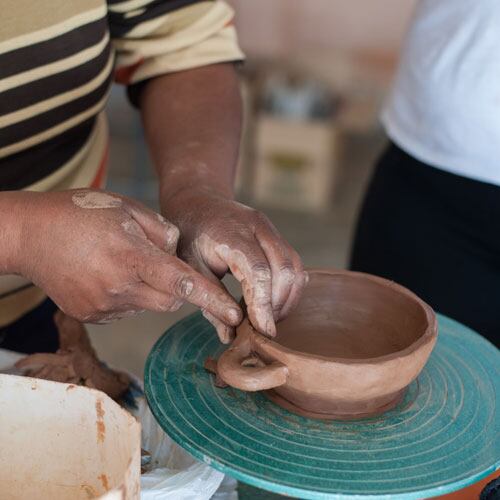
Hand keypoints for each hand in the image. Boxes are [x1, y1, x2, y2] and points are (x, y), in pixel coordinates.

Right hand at [12, 189, 241, 325]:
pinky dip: (131, 295)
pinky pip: (127, 310)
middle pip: (171, 300)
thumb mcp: (125, 206)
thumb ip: (161, 230)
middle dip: (177, 286)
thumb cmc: (78, 212)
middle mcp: (118, 287)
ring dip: (151, 288)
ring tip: (125, 262)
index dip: (212, 299)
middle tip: (158, 261)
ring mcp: (103, 306)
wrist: (28, 235)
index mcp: (130, 256)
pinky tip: (109, 274)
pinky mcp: (92, 316)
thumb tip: (178, 252)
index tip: (236, 313)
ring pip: (149, 305)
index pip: (182, 283)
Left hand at [162, 188, 307, 341]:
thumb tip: (230, 335)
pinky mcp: (277, 236)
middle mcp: (257, 227)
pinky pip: (294, 264)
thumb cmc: (189, 234)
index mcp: (231, 233)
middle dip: (278, 305)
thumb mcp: (189, 268)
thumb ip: (210, 300)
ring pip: (295, 267)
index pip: (258, 271)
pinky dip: (288, 288)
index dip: (263, 304)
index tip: (263, 331)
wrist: (197, 201)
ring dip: (287, 298)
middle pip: (284, 269)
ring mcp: (270, 229)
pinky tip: (270, 302)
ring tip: (267, 318)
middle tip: (261, 328)